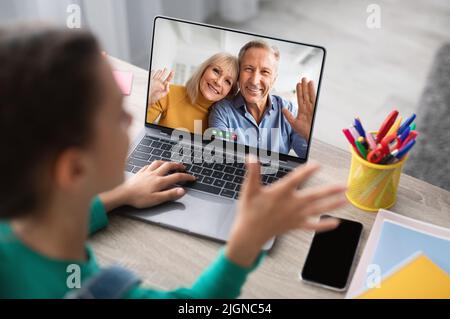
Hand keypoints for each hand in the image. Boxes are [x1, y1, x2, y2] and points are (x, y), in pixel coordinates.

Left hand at [99, 161, 194, 210]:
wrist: (123, 194)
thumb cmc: (139, 198)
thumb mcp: (157, 199)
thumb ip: (170, 194)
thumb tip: (182, 190)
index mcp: (160, 181)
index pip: (177, 177)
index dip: (187, 177)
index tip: (193, 178)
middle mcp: (155, 174)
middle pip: (169, 166)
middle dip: (178, 165)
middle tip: (184, 167)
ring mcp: (147, 172)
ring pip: (159, 163)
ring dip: (167, 162)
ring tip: (171, 164)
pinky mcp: (140, 172)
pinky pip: (149, 165)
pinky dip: (155, 164)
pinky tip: (155, 165)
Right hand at [148, 68, 173, 104]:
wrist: (147, 98)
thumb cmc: (154, 98)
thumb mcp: (162, 95)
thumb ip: (166, 90)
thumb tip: (168, 83)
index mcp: (163, 86)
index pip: (168, 79)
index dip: (170, 75)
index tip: (172, 71)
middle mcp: (159, 83)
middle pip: (163, 76)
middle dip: (165, 72)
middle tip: (166, 69)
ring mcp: (154, 81)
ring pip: (158, 74)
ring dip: (159, 72)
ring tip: (161, 70)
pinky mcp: (150, 81)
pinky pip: (151, 75)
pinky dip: (153, 72)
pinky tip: (154, 71)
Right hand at [226, 156, 346, 266]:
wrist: (250, 233)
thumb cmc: (250, 211)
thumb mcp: (249, 189)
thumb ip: (253, 172)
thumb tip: (251, 157)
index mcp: (280, 193)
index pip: (296, 180)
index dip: (307, 172)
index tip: (318, 165)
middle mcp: (291, 204)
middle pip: (314, 196)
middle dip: (330, 191)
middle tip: (344, 186)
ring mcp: (295, 216)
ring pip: (317, 210)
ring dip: (332, 205)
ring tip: (345, 200)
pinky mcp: (296, 225)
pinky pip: (312, 226)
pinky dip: (324, 225)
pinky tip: (335, 223)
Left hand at [282, 77, 315, 140]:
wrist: (311, 136)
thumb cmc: (304, 131)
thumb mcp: (294, 123)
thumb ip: (288, 115)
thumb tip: (283, 109)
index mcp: (302, 110)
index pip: (300, 98)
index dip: (299, 91)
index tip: (298, 84)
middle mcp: (307, 107)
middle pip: (305, 95)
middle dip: (304, 87)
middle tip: (303, 78)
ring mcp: (312, 107)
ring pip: (309, 95)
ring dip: (308, 87)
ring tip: (307, 80)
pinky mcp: (315, 108)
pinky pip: (314, 98)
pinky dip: (313, 92)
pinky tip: (312, 85)